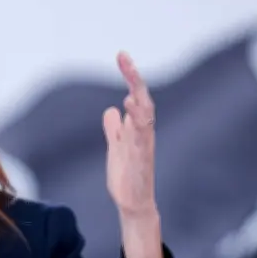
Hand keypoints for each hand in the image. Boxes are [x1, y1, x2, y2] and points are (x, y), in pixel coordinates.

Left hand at [103, 52, 162, 257]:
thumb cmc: (127, 174)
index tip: (121, 55)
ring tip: (129, 85)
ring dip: (138, 102)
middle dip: (134, 80)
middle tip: (124, 58)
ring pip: (144, 120)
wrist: (133, 202)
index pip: (135, 96)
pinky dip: (136, 129)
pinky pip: (140, 144)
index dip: (130, 76)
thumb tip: (112, 110)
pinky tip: (129, 115)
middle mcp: (142, 133)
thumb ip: (114, 128)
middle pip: (142, 101)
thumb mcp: (116, 146)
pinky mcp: (139, 164)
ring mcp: (142, 148)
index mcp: (136, 127)